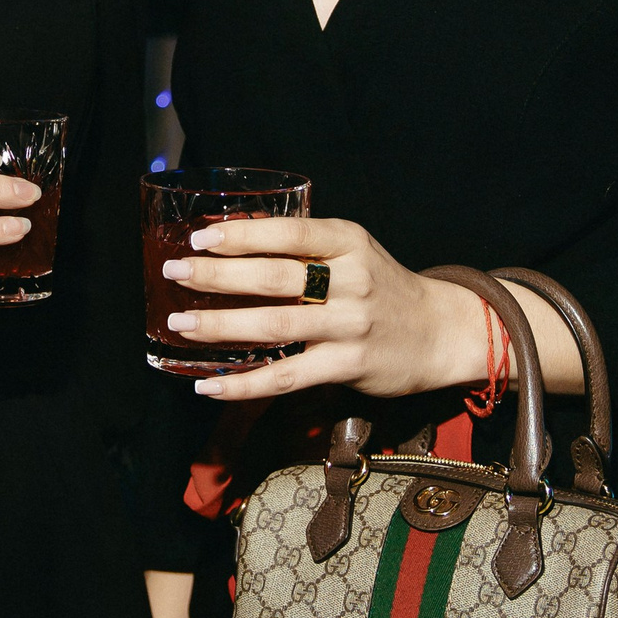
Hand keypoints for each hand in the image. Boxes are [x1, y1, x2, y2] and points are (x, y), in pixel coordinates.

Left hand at [162, 214, 494, 404]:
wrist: (441, 332)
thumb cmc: (384, 287)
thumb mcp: (353, 252)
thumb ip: (305, 246)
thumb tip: (233, 239)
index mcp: (349, 241)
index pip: (288, 233)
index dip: (241, 235)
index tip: (200, 238)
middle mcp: (351, 279)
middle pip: (274, 276)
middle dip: (218, 275)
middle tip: (176, 273)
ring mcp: (350, 324)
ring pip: (275, 325)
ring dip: (221, 325)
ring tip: (181, 323)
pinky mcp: (348, 365)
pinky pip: (286, 378)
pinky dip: (244, 383)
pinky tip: (209, 385)